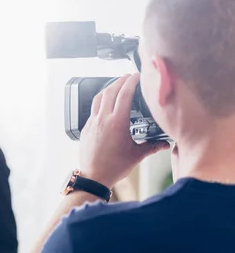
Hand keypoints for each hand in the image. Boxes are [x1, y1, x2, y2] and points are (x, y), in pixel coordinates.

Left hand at [79, 73, 169, 188]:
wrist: (93, 177)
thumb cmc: (113, 167)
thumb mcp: (136, 155)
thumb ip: (152, 146)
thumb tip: (166, 143)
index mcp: (117, 123)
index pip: (124, 94)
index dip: (131, 82)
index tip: (137, 75)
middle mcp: (103, 119)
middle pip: (110, 91)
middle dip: (120, 81)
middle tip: (128, 76)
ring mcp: (92, 123)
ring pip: (99, 98)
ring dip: (108, 89)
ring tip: (116, 85)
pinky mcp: (86, 128)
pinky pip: (93, 109)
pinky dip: (100, 101)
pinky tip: (106, 103)